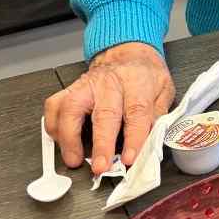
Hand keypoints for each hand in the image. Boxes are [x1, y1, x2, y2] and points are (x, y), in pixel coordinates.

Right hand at [44, 42, 174, 176]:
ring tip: (74, 159)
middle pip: (104, 114)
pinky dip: (53, 126)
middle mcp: (109, 83)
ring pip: (71, 108)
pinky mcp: (71, 89)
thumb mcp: (164, 90)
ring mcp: (87, 85)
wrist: (127, 52)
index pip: (137, 112)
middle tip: (100, 166)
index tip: (129, 159)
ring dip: (70, 137)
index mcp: (137, 83)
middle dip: (101, 145)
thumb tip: (152, 143)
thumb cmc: (144, 74)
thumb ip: (159, 116)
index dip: (133, 138)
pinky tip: (61, 141)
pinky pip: (55, 106)